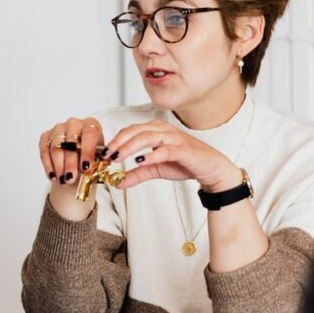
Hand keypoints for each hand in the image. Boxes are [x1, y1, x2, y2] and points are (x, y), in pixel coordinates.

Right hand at [39, 117, 104, 187]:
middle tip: (71, 179)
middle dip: (70, 163)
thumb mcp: (98, 159)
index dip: (87, 151)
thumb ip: (97, 162)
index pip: (89, 134)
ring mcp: (59, 128)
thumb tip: (93, 168)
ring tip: (63, 180)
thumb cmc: (90, 157)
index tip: (85, 167)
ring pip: (56, 147)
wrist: (78, 159)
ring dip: (59, 166)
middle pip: (70, 142)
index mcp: (91, 124)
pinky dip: (48, 165)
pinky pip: (44, 150)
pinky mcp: (46, 136)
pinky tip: (53, 176)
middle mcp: (74, 123)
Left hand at [104, 119, 239, 191]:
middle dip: (118, 142)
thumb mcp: (156, 169)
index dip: (115, 140)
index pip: (130, 130)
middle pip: (135, 131)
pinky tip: (139, 161)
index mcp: (156, 130)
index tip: (103, 154)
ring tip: (117, 158)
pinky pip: (164, 150)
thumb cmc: (185, 164)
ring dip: (129, 147)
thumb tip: (118, 183)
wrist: (210, 169)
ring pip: (146, 137)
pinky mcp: (183, 149)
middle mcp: (164, 129)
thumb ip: (137, 174)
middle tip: (106, 155)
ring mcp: (174, 138)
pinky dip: (150, 155)